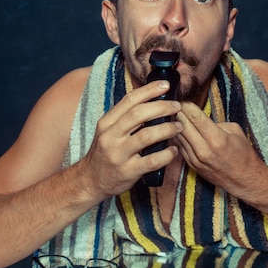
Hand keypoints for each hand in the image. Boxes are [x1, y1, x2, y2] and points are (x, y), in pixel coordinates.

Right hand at [80, 80, 181, 197]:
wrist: (90, 181)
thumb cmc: (104, 153)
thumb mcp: (108, 131)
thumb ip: (125, 118)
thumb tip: (152, 101)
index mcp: (106, 123)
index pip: (129, 100)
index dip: (149, 90)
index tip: (165, 86)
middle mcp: (111, 136)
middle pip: (139, 114)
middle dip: (162, 107)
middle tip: (176, 106)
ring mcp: (119, 155)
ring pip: (147, 136)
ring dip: (167, 129)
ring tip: (178, 127)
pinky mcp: (128, 171)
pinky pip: (152, 161)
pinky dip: (166, 154)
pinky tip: (174, 150)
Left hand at [173, 102, 263, 190]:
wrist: (244, 180)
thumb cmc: (243, 154)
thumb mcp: (235, 131)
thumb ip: (216, 122)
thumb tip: (199, 117)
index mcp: (217, 139)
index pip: (195, 118)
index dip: (187, 106)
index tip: (183, 99)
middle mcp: (204, 150)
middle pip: (183, 126)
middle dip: (179, 113)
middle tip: (175, 104)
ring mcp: (196, 159)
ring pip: (178, 136)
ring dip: (175, 125)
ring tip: (175, 115)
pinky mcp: (192, 166)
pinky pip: (180, 147)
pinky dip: (178, 137)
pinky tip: (178, 130)